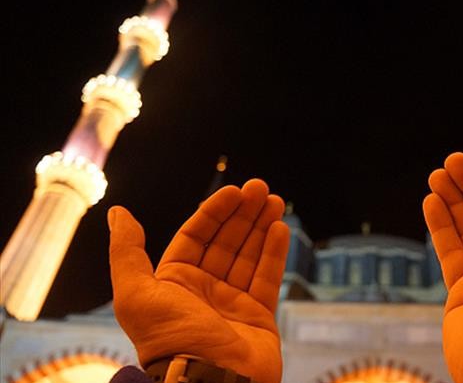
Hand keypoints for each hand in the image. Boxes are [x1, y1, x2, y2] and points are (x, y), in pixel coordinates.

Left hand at [108, 180, 289, 382]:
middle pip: (226, 242)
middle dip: (243, 213)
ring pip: (250, 255)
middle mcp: (203, 291)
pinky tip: (280, 228)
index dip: (214, 212)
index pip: (196, 236)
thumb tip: (117, 211)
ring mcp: (232, 303)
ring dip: (262, 226)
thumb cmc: (171, 340)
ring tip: (275, 201)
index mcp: (174, 283)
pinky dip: (274, 253)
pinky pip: (267, 278)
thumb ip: (127, 252)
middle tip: (261, 188)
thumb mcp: (136, 294)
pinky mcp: (258, 316)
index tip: (234, 191)